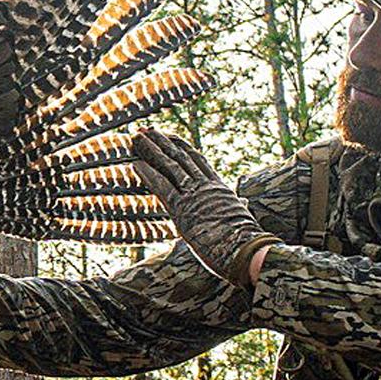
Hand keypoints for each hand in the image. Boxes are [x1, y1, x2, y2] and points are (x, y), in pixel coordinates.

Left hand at [128, 128, 277, 289]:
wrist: (244, 249)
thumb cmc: (245, 240)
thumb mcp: (242, 217)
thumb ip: (239, 207)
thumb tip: (243, 202)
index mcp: (219, 188)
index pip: (198, 161)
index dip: (182, 147)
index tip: (171, 136)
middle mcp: (205, 186)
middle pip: (181, 156)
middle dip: (162, 141)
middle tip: (147, 130)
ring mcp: (193, 195)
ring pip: (170, 165)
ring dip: (151, 149)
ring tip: (137, 137)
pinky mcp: (182, 208)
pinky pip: (162, 186)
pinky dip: (147, 174)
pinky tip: (135, 163)